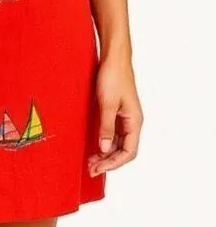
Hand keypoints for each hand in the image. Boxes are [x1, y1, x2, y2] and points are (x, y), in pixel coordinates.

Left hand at [88, 54, 143, 176]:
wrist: (113, 57)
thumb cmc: (113, 76)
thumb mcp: (107, 103)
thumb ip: (106, 127)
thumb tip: (105, 149)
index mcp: (135, 122)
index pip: (128, 152)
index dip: (114, 164)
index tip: (98, 169)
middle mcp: (132, 122)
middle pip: (123, 150)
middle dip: (108, 162)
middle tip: (91, 169)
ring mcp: (124, 117)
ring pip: (118, 143)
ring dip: (105, 154)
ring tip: (90, 161)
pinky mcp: (116, 112)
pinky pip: (113, 133)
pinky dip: (104, 142)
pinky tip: (94, 146)